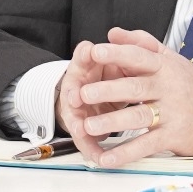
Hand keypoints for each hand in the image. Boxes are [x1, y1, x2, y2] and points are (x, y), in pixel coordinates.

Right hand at [54, 39, 124, 161]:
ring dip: (79, 126)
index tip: (90, 51)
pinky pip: (87, 142)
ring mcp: (77, 111)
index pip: (82, 57)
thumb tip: (116, 33)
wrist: (90, 99)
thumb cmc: (107, 76)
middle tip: (75, 96)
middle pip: (72, 90)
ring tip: (83, 132)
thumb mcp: (114, 61)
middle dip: (74, 93)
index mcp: (86, 67)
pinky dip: (92, 150)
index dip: (84, 55)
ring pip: (76, 119)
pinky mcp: (83, 131)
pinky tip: (99, 158)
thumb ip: (120, 48)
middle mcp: (78, 88)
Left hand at [67, 27, 192, 168]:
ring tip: (87, 126)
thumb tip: (112, 33)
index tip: (95, 52)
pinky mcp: (174, 136)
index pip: (139, 56)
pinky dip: (126, 153)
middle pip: (135, 87)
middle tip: (81, 94)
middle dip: (107, 90)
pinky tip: (107, 158)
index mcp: (165, 66)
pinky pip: (147, 145)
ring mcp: (172, 113)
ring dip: (112, 122)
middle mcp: (169, 87)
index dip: (117, 54)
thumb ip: (142, 44)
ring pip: (138, 116)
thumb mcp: (172, 59)